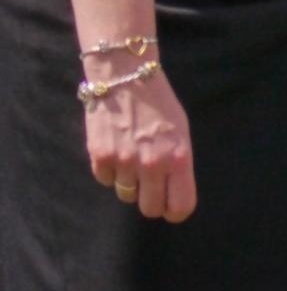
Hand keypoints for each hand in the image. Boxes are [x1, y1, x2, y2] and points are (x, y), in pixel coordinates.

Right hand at [84, 63, 195, 222]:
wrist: (126, 78)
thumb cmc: (159, 106)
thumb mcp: (181, 133)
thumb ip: (178, 164)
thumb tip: (172, 195)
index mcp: (179, 158)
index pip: (180, 206)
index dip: (176, 212)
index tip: (171, 208)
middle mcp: (152, 164)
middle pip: (150, 209)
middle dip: (151, 201)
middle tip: (151, 186)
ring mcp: (124, 161)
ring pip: (126, 195)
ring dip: (129, 182)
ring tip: (132, 157)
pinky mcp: (99, 156)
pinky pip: (105, 180)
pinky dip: (110, 171)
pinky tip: (115, 149)